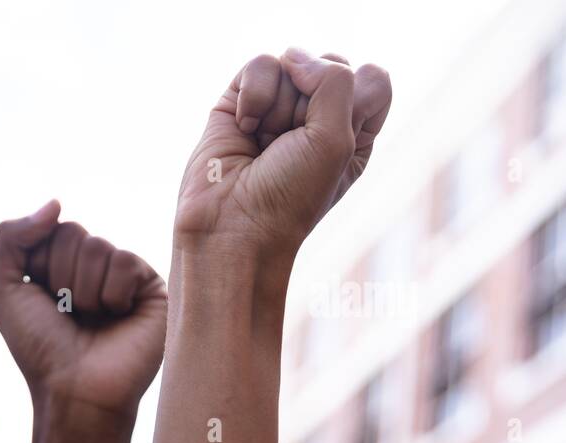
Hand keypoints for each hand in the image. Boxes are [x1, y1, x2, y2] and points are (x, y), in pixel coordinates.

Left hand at [0, 202, 166, 421]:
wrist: (76, 391)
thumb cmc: (39, 348)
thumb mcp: (3, 291)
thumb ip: (10, 237)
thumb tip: (56, 202)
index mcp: (59, 266)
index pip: (49, 229)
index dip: (38, 265)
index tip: (43, 301)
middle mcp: (92, 268)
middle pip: (73, 233)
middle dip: (60, 277)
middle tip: (68, 314)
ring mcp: (124, 276)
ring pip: (98, 247)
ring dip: (83, 291)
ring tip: (91, 320)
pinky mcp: (152, 288)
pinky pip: (126, 262)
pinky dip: (112, 295)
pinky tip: (117, 319)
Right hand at [175, 49, 391, 254]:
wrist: (231, 228)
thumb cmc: (288, 198)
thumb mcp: (336, 140)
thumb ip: (334, 81)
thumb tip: (292, 54)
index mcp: (353, 131)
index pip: (372, 79)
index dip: (355, 100)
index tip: (331, 143)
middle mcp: (316, 117)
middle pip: (334, 65)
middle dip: (313, 103)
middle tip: (292, 146)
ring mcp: (276, 108)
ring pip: (294, 63)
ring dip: (280, 106)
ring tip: (264, 141)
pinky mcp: (239, 103)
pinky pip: (259, 65)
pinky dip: (254, 94)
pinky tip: (244, 127)